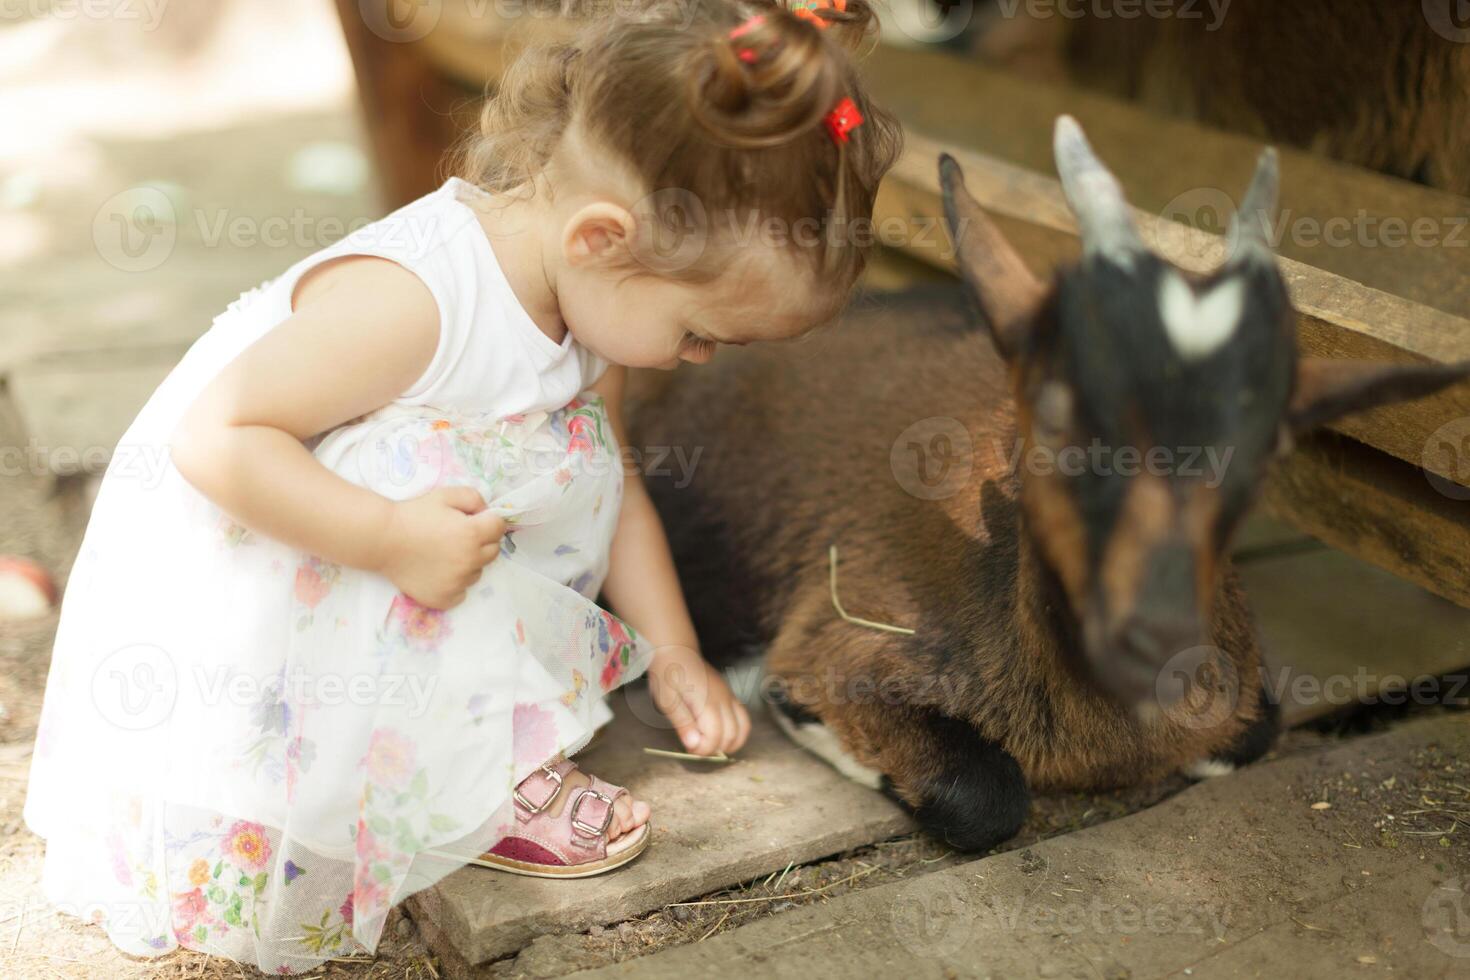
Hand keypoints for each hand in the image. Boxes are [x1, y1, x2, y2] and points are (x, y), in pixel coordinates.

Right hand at [376, 486, 504, 608]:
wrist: (383, 539)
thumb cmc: (415, 515)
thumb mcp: (446, 495)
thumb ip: (474, 498)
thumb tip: (487, 513)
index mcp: (473, 534)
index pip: (499, 528)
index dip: (489, 521)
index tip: (475, 521)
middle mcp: (470, 561)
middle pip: (492, 552)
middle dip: (482, 542)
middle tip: (459, 537)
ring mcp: (458, 582)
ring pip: (477, 572)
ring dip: (468, 563)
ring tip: (444, 554)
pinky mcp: (445, 598)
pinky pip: (462, 592)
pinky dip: (455, 583)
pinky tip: (438, 571)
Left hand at [647, 646, 750, 755]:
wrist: (677, 651)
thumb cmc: (668, 674)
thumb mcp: (667, 700)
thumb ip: (682, 723)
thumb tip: (694, 744)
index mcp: (707, 702)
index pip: (715, 737)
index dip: (703, 750)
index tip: (689, 749)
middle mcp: (723, 700)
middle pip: (731, 736)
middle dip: (714, 748)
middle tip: (696, 747)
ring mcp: (730, 697)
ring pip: (743, 728)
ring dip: (730, 743)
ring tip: (710, 744)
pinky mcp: (731, 696)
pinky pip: (743, 718)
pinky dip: (737, 732)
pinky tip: (720, 734)